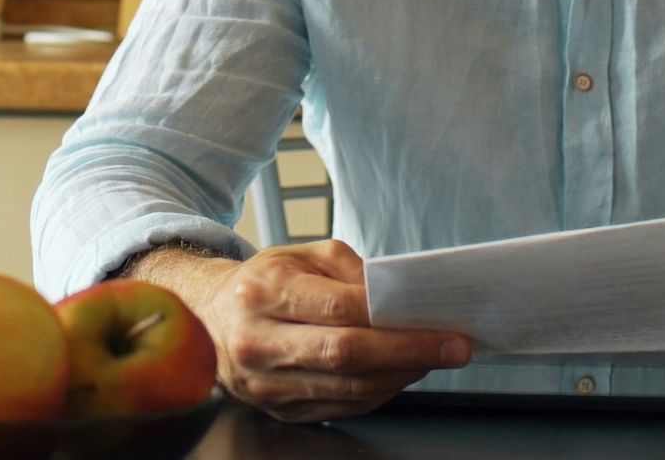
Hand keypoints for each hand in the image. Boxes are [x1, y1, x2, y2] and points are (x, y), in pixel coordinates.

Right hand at [201, 239, 470, 422]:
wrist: (211, 319)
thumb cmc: (265, 282)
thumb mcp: (301, 254)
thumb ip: (350, 269)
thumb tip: (397, 294)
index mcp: (263, 293)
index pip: (338, 309)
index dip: (393, 319)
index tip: (438, 321)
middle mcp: (258, 342)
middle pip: (345, 354)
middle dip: (408, 352)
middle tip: (454, 348)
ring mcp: (266, 384)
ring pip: (346, 388)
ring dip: (399, 375)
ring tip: (432, 358)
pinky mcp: (277, 410)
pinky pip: (339, 407)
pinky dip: (377, 392)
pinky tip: (399, 373)